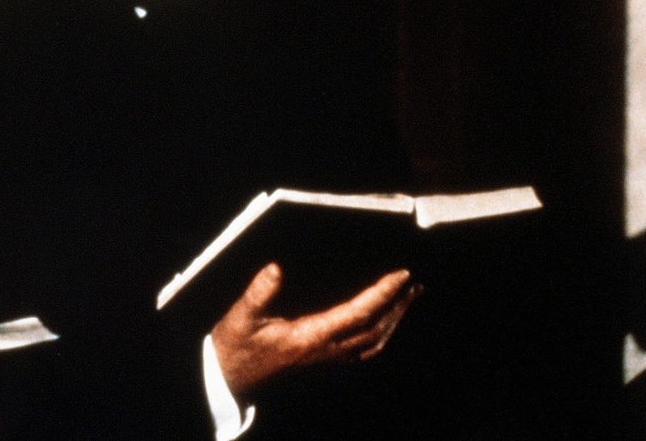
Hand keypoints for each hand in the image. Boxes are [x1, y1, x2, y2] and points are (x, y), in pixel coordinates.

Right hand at [211, 263, 421, 394]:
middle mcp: (324, 349)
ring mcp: (326, 357)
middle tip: (415, 284)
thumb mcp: (241, 316)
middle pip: (375, 329)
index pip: (357, 313)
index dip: (382, 293)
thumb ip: (259, 293)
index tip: (401, 275)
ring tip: (408, 299)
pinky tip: (384, 324)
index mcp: (310, 337)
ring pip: (373, 342)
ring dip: (394, 320)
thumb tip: (276, 269)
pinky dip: (381, 334)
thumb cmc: (235, 345)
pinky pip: (363, 349)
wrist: (230, 376)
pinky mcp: (322, 359)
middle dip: (398, 306)